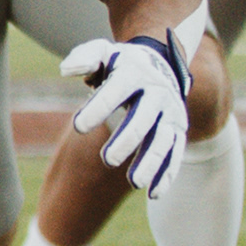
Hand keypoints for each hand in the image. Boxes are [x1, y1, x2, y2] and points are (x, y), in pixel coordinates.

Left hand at [62, 33, 191, 195]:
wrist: (159, 63)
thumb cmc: (120, 64)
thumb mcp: (102, 52)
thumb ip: (85, 59)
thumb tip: (67, 70)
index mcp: (134, 73)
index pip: (116, 90)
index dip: (98, 107)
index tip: (78, 126)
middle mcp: (157, 93)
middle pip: (142, 118)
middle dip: (127, 139)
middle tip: (108, 160)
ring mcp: (170, 113)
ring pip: (163, 139)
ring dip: (151, 161)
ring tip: (134, 182)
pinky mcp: (179, 129)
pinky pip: (175, 152)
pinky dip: (167, 172)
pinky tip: (154, 192)